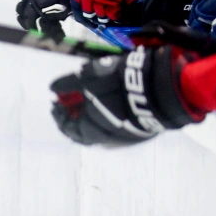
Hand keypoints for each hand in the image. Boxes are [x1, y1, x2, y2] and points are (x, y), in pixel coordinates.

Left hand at [49, 44, 201, 145]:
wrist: (163, 88)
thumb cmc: (121, 83)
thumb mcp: (90, 77)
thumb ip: (70, 83)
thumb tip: (52, 88)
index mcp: (91, 129)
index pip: (68, 128)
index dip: (60, 114)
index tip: (56, 101)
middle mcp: (107, 139)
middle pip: (85, 131)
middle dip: (76, 115)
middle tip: (73, 100)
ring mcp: (127, 137)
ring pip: (103, 130)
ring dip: (93, 116)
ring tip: (92, 100)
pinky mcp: (143, 131)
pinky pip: (120, 127)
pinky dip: (110, 117)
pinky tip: (111, 104)